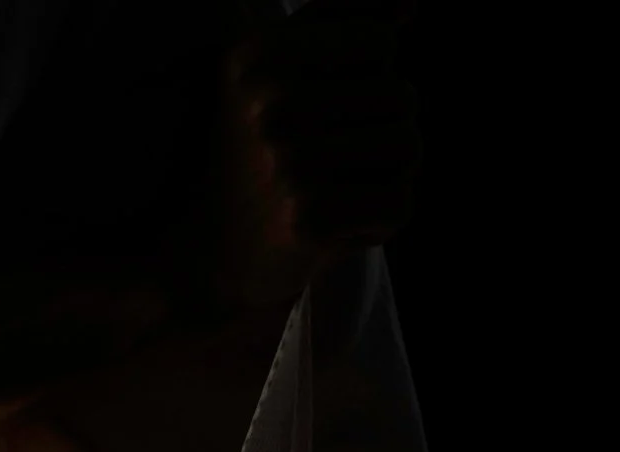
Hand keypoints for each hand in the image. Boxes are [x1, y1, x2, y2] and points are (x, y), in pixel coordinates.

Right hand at [200, 0, 421, 312]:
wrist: (210, 258)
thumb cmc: (256, 154)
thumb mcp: (276, 72)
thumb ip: (340, 19)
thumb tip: (409, 2)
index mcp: (258, 57)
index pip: (381, 43)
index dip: (365, 77)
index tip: (320, 111)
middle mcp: (270, 106)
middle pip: (401, 96)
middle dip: (379, 131)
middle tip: (328, 163)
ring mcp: (291, 165)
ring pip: (407, 147)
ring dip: (386, 175)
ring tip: (335, 190)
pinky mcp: (312, 221)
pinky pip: (399, 204)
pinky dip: (380, 221)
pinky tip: (337, 227)